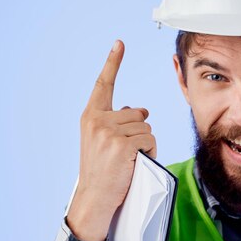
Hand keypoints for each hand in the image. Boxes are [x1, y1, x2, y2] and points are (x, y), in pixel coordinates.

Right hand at [66, 40, 156, 240]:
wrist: (96, 197)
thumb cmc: (104, 171)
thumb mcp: (104, 141)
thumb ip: (119, 122)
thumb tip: (141, 109)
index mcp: (90, 117)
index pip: (104, 85)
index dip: (113, 63)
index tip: (120, 43)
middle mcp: (97, 120)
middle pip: (138, 114)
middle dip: (140, 134)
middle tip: (126, 154)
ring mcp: (108, 132)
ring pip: (146, 128)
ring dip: (146, 145)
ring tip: (129, 160)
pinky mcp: (121, 145)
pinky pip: (149, 140)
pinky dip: (150, 152)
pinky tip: (135, 163)